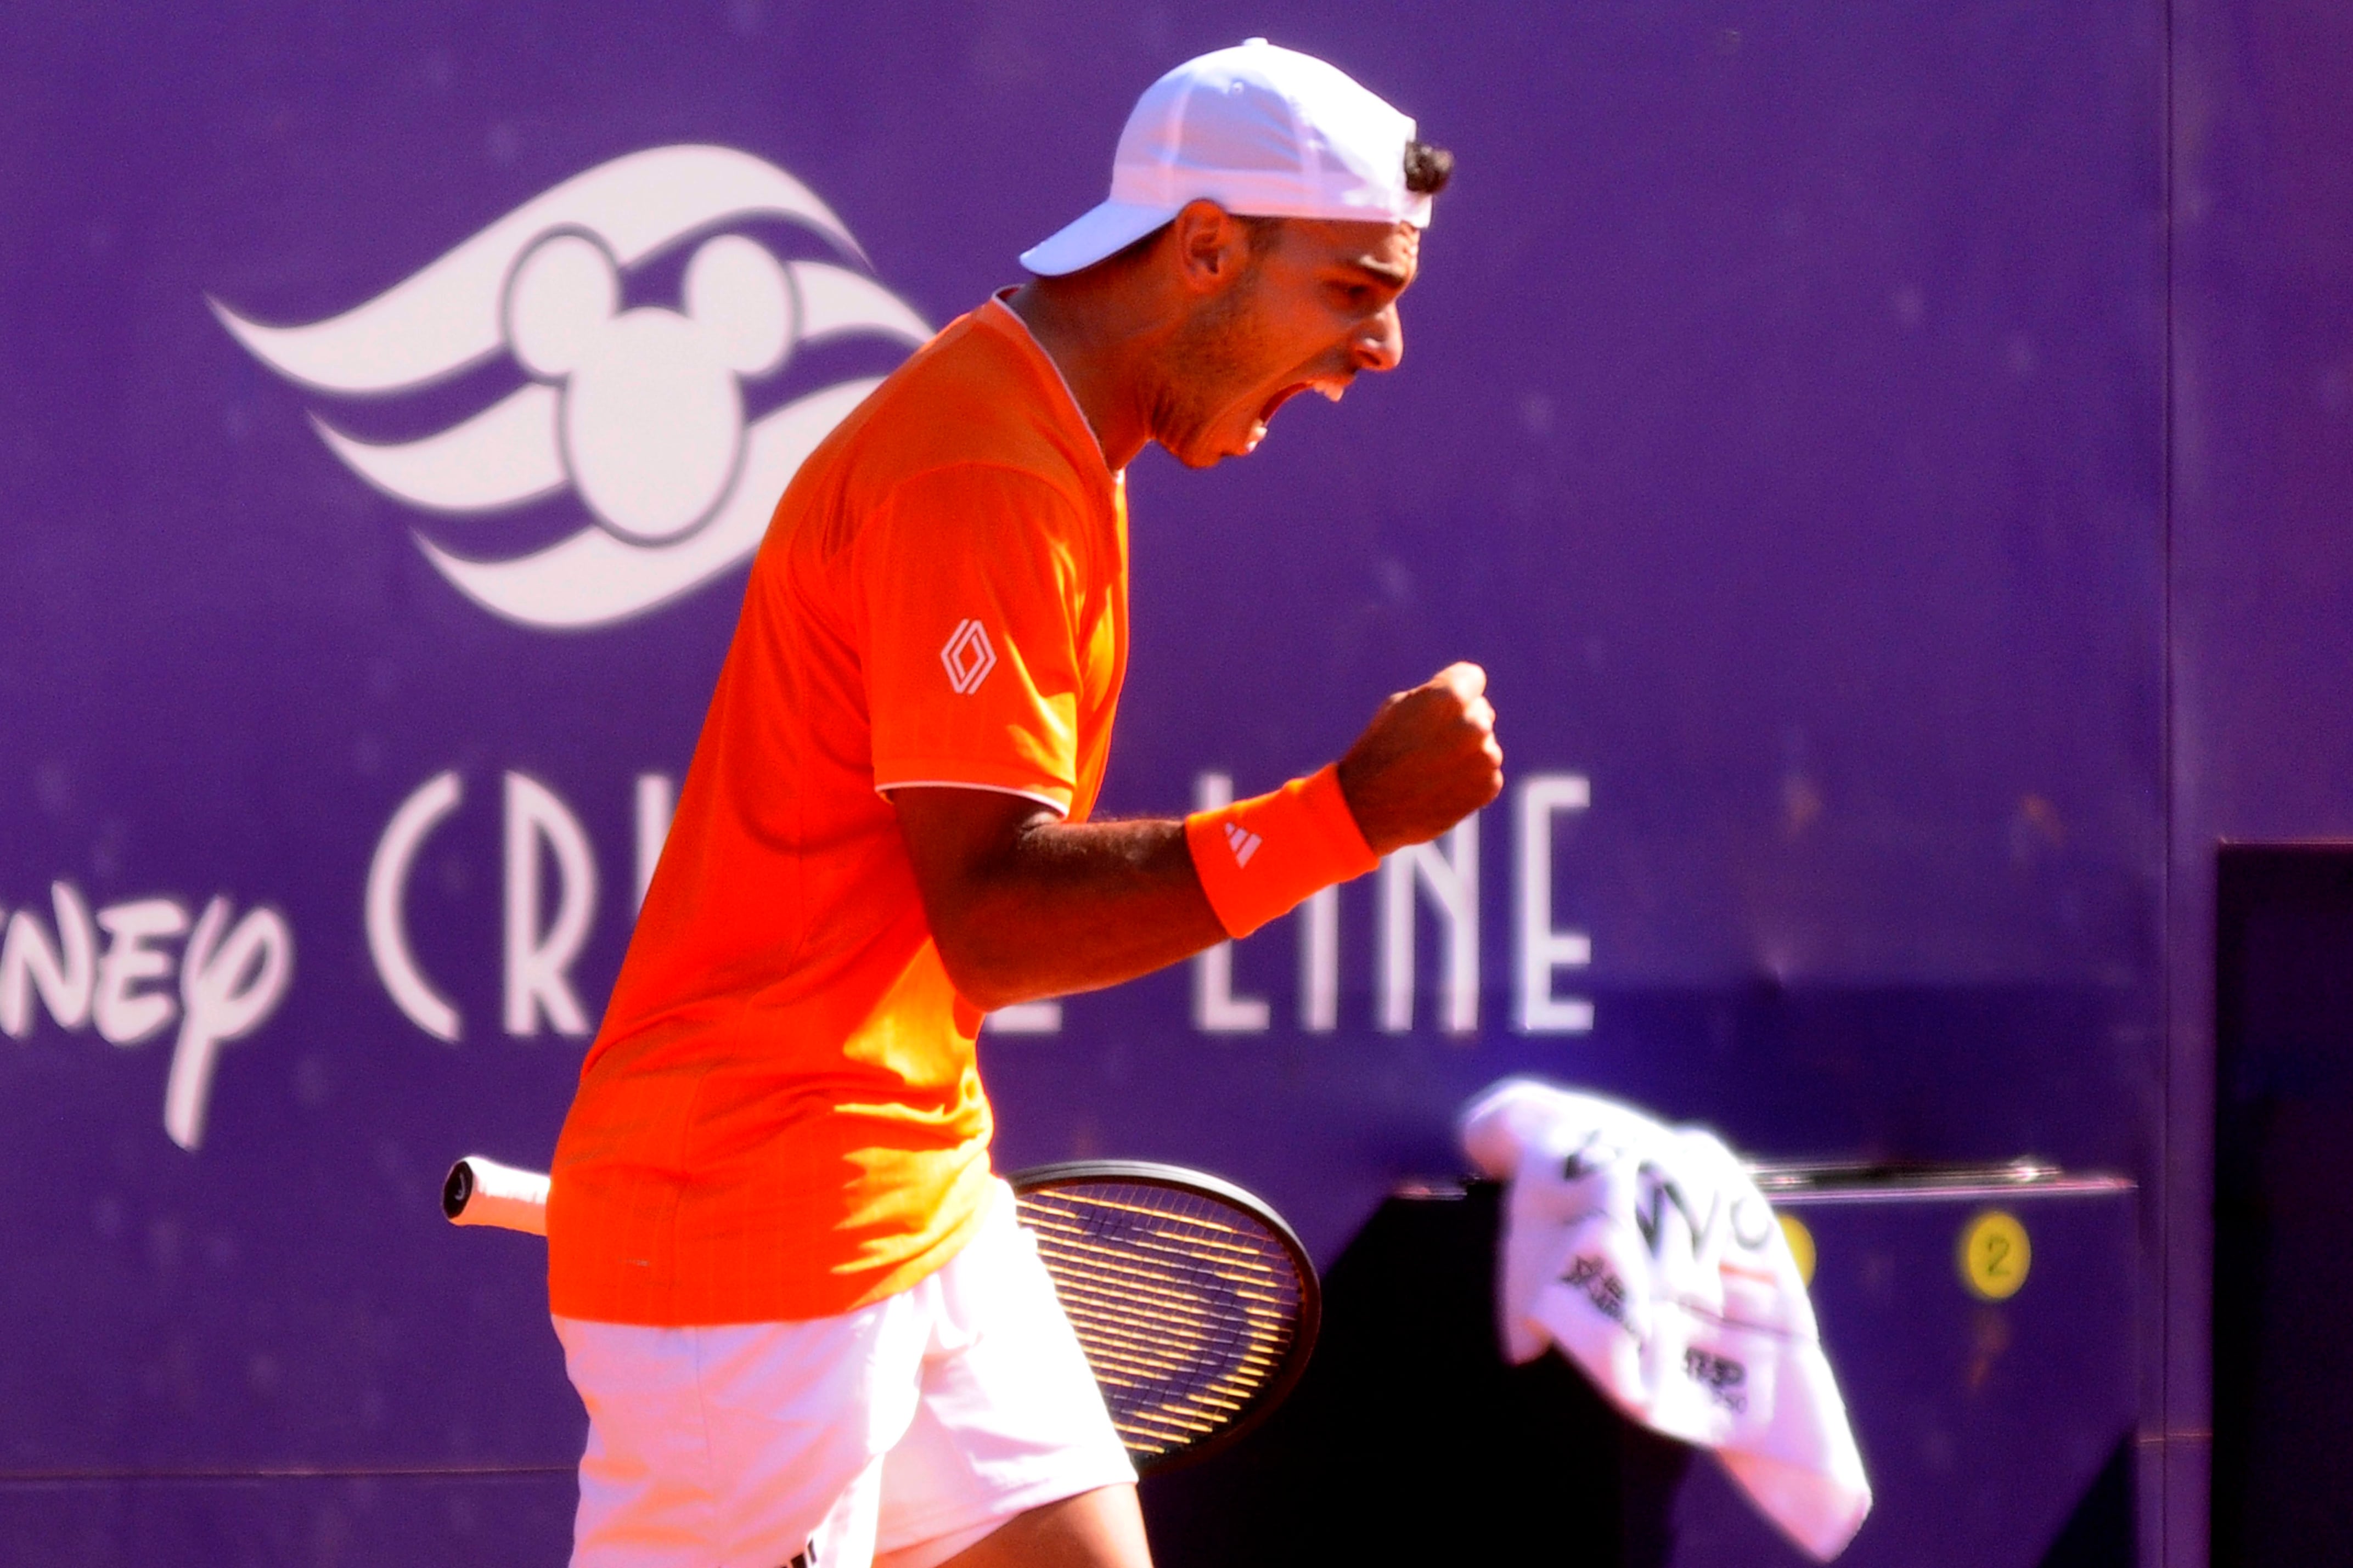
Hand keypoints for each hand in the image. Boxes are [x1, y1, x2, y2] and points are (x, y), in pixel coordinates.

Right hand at [1334, 662, 1503, 854]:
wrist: (1369, 808)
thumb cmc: (1379, 751)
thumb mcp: (1399, 707)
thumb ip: (1437, 697)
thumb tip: (1471, 704)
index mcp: (1449, 697)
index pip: (1472, 677)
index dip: (1454, 689)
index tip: (1438, 706)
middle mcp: (1474, 725)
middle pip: (1480, 711)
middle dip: (1460, 722)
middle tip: (1429, 744)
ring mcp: (1485, 758)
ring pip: (1484, 744)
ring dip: (1467, 753)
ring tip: (1432, 769)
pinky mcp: (1489, 786)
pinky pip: (1486, 773)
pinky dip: (1469, 779)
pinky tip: (1441, 786)